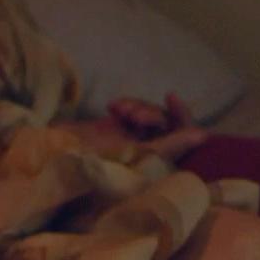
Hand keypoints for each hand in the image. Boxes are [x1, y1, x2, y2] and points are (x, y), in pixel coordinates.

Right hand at [60, 93, 208, 161]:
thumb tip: (203, 134)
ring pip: (148, 113)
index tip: (170, 96)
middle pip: (165, 121)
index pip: (182, 135)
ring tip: (118, 110)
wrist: (57, 159)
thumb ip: (170, 145)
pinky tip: (111, 107)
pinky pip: (130, 111)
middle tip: (132, 115)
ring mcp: (131, 140)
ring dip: (136, 106)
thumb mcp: (137, 154)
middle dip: (151, 111)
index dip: (181, 115)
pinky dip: (124, 105)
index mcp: (157, 162)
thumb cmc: (96, 162)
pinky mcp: (115, 130)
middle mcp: (148, 151)